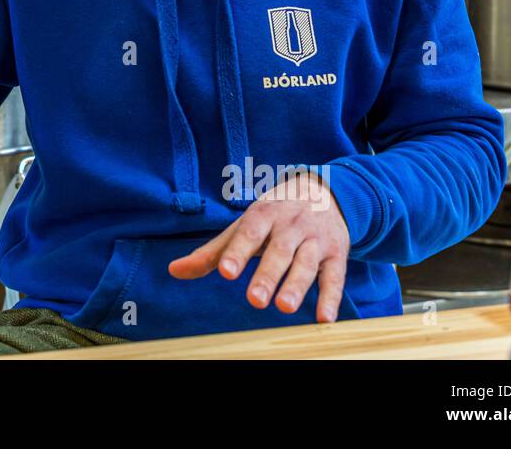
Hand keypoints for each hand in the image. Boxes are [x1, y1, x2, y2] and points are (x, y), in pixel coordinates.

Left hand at [167, 170, 351, 322]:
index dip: (237, 253)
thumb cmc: (273, 215)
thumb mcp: (243, 226)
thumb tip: (173, 271)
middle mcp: (290, 225)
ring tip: (284, 307)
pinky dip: (331, 297)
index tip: (226, 272)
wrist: (323, 191)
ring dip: (297, 286)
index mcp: (262, 216)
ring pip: (306, 263)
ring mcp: (315, 238)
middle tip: (255, 301)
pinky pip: (335, 276)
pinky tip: (324, 318)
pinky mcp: (336, 253)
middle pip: (278, 252)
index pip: (248, 234)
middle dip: (267, 275)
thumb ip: (211, 252)